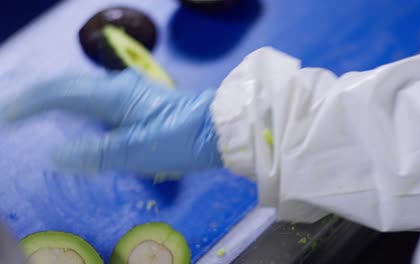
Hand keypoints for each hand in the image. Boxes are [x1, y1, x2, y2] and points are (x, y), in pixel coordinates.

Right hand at [3, 70, 222, 174]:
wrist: (222, 130)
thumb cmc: (182, 139)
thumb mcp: (137, 150)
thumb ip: (96, 153)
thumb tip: (59, 155)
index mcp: (114, 95)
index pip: (61, 92)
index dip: (31, 103)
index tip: (9, 116)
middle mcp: (119, 88)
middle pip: (70, 89)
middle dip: (42, 101)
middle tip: (20, 116)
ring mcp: (132, 94)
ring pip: (86, 95)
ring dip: (61, 105)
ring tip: (43, 120)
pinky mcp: (142, 104)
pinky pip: (101, 104)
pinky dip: (83, 113)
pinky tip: (83, 126)